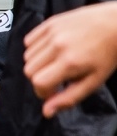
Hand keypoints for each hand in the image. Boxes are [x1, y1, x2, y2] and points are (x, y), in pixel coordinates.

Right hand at [23, 2, 116, 116]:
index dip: (43, 92)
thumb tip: (46, 112)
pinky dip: (35, 49)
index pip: (38, 83)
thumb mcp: (94, 81)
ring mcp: (53, 32)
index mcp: (70, 62)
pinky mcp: (50, 22)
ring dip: (37, 64)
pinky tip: (50, 51)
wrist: (116, 23)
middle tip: (55, 77)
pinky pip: (28, 41)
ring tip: (55, 63)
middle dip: (39, 79)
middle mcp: (58, 45)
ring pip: (27, 57)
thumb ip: (69, 98)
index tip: (53, 91)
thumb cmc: (108, 54)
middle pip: (29, 70)